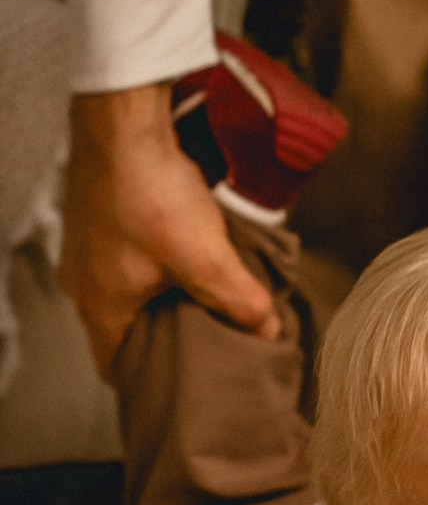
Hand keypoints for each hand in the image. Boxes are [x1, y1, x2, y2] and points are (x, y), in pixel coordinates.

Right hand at [60, 84, 278, 377]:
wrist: (123, 119)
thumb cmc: (150, 191)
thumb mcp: (205, 256)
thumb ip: (239, 300)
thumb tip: (268, 330)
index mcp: (99, 304)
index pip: (113, 365)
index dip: (147, 380)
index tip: (180, 384)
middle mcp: (83, 280)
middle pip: (124, 328)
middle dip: (165, 339)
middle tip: (206, 345)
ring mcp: (88, 246)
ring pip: (128, 290)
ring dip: (164, 297)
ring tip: (207, 301)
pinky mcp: (101, 216)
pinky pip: (128, 256)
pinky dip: (157, 264)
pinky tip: (189, 254)